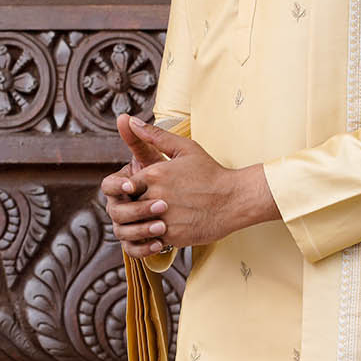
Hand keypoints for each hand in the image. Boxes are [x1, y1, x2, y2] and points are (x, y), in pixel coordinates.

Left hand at [101, 115, 277, 257]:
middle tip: (152, 205)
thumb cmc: (211, 173)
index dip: (134, 189)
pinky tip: (168, 228)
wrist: (234, 199)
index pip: (125, 185)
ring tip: (158, 217)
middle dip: (138, 206)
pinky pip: (151, 239)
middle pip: (130, 205)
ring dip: (145, 222)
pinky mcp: (173, 236)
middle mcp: (155, 197)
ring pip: (138, 225)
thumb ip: (155, 136)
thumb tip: (131, 121)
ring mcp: (164, 218)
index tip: (145, 190)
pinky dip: (155, 236)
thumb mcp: (185, 148)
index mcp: (154, 174)